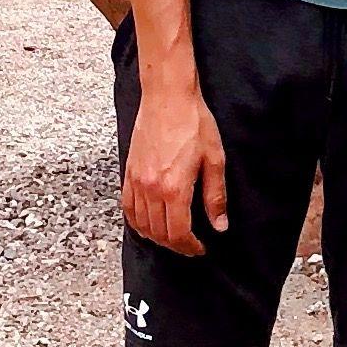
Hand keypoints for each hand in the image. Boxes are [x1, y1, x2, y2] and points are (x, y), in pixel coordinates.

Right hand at [125, 78, 229, 255]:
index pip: (178, 233)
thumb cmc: (194, 123)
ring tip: (172, 237)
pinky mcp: (128, 172)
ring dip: (156, 236)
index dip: (189, 247)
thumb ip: (215, 196)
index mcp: (174, 188)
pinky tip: (148, 223)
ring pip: (140, 224)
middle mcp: (151, 189)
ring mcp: (136, 181)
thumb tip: (219, 225)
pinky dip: (136, 221)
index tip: (200, 248)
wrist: (167, 97)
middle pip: (158, 233)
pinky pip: (127, 207)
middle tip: (189, 245)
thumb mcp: (214, 159)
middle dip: (175, 245)